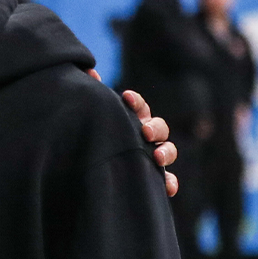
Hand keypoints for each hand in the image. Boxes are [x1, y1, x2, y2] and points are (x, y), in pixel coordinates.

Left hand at [88, 71, 178, 195]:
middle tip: (144, 132)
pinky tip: (167, 188)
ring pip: (167, 151)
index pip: (139, 107)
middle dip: (155, 128)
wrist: (87, 173)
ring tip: (157, 158)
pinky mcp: (153, 179)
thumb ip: (91, 98)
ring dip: (166, 152)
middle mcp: (145, 138)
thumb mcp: (90, 120)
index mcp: (131, 120)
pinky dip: (170, 183)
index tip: (125, 97)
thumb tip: (89, 70)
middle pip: (159, 128)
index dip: (136, 102)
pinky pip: (167, 181)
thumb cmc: (92, 139)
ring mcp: (152, 157)